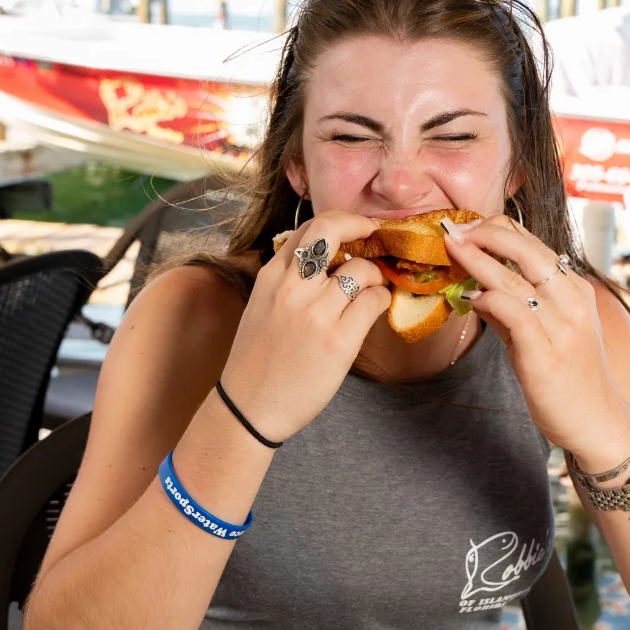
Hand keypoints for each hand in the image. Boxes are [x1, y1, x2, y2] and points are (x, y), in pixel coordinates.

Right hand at [220, 211, 390, 442]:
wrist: (248, 408)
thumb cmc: (258, 361)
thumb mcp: (262, 306)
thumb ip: (289, 279)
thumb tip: (329, 260)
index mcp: (271, 276)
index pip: (309, 227)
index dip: (341, 221)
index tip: (358, 229)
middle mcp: (291, 287)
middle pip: (332, 230)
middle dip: (360, 225)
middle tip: (375, 237)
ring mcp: (316, 313)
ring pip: (363, 270)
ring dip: (376, 277)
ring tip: (372, 292)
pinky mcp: (338, 340)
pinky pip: (374, 302)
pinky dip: (380, 301)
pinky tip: (373, 312)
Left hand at [444, 214, 629, 468]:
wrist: (596, 422)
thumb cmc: (570, 377)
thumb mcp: (543, 333)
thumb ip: (511, 310)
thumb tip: (477, 291)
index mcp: (574, 290)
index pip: (535, 244)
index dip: (499, 229)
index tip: (468, 227)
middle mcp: (572, 301)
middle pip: (527, 250)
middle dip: (487, 233)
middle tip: (454, 230)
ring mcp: (562, 326)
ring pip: (516, 279)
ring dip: (479, 259)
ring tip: (452, 248)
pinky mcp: (546, 354)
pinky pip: (515, 314)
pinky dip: (490, 299)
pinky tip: (472, 297)